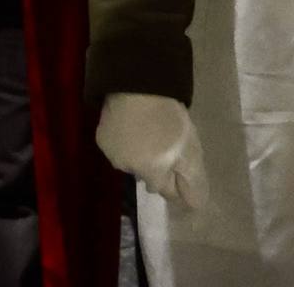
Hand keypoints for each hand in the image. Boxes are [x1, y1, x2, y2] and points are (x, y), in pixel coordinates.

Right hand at [96, 92, 209, 213]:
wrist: (137, 85)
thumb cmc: (169, 117)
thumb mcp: (191, 151)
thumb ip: (192, 183)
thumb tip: (192, 208)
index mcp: (152, 175)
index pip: (167, 191)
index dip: (176, 178)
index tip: (180, 162)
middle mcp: (129, 171)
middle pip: (149, 178)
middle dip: (157, 167)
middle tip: (166, 144)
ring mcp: (113, 156)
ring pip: (132, 164)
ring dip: (140, 155)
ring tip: (148, 132)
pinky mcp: (101, 139)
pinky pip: (118, 149)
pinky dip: (125, 142)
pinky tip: (131, 126)